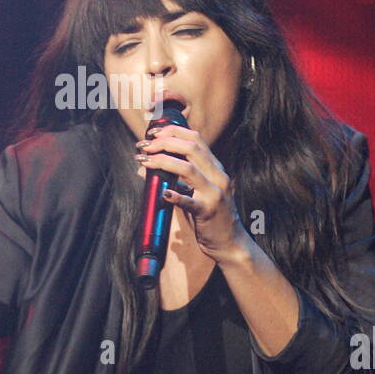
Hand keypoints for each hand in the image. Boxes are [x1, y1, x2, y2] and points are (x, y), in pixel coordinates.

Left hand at [135, 124, 253, 264]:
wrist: (230, 242)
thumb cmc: (210, 216)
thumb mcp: (197, 192)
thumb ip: (176, 178)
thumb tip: (144, 169)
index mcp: (215, 168)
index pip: (195, 139)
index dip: (172, 131)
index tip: (152, 133)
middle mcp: (217, 176)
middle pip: (191, 148)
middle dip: (165, 142)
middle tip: (144, 146)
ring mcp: (214, 194)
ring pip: (189, 169)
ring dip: (163, 162)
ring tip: (144, 162)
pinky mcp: (208, 212)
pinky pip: (190, 202)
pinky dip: (176, 196)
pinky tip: (163, 193)